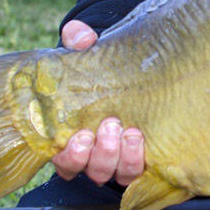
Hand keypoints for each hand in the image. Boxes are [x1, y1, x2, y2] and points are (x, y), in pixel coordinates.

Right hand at [50, 19, 145, 185]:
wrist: (133, 74)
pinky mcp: (143, 160)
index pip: (63, 160)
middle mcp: (95, 155)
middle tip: (109, 126)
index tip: (80, 136)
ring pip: (117, 174)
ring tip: (131, 133)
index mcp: (74, 137)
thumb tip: (79, 35)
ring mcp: (120, 160)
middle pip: (92, 170)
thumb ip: (79, 42)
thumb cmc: (102, 71)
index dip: (70, 156)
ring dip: (123, 157)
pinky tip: (145, 142)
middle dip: (101, 152)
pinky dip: (142, 161)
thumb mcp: (89, 55)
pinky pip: (141, 172)